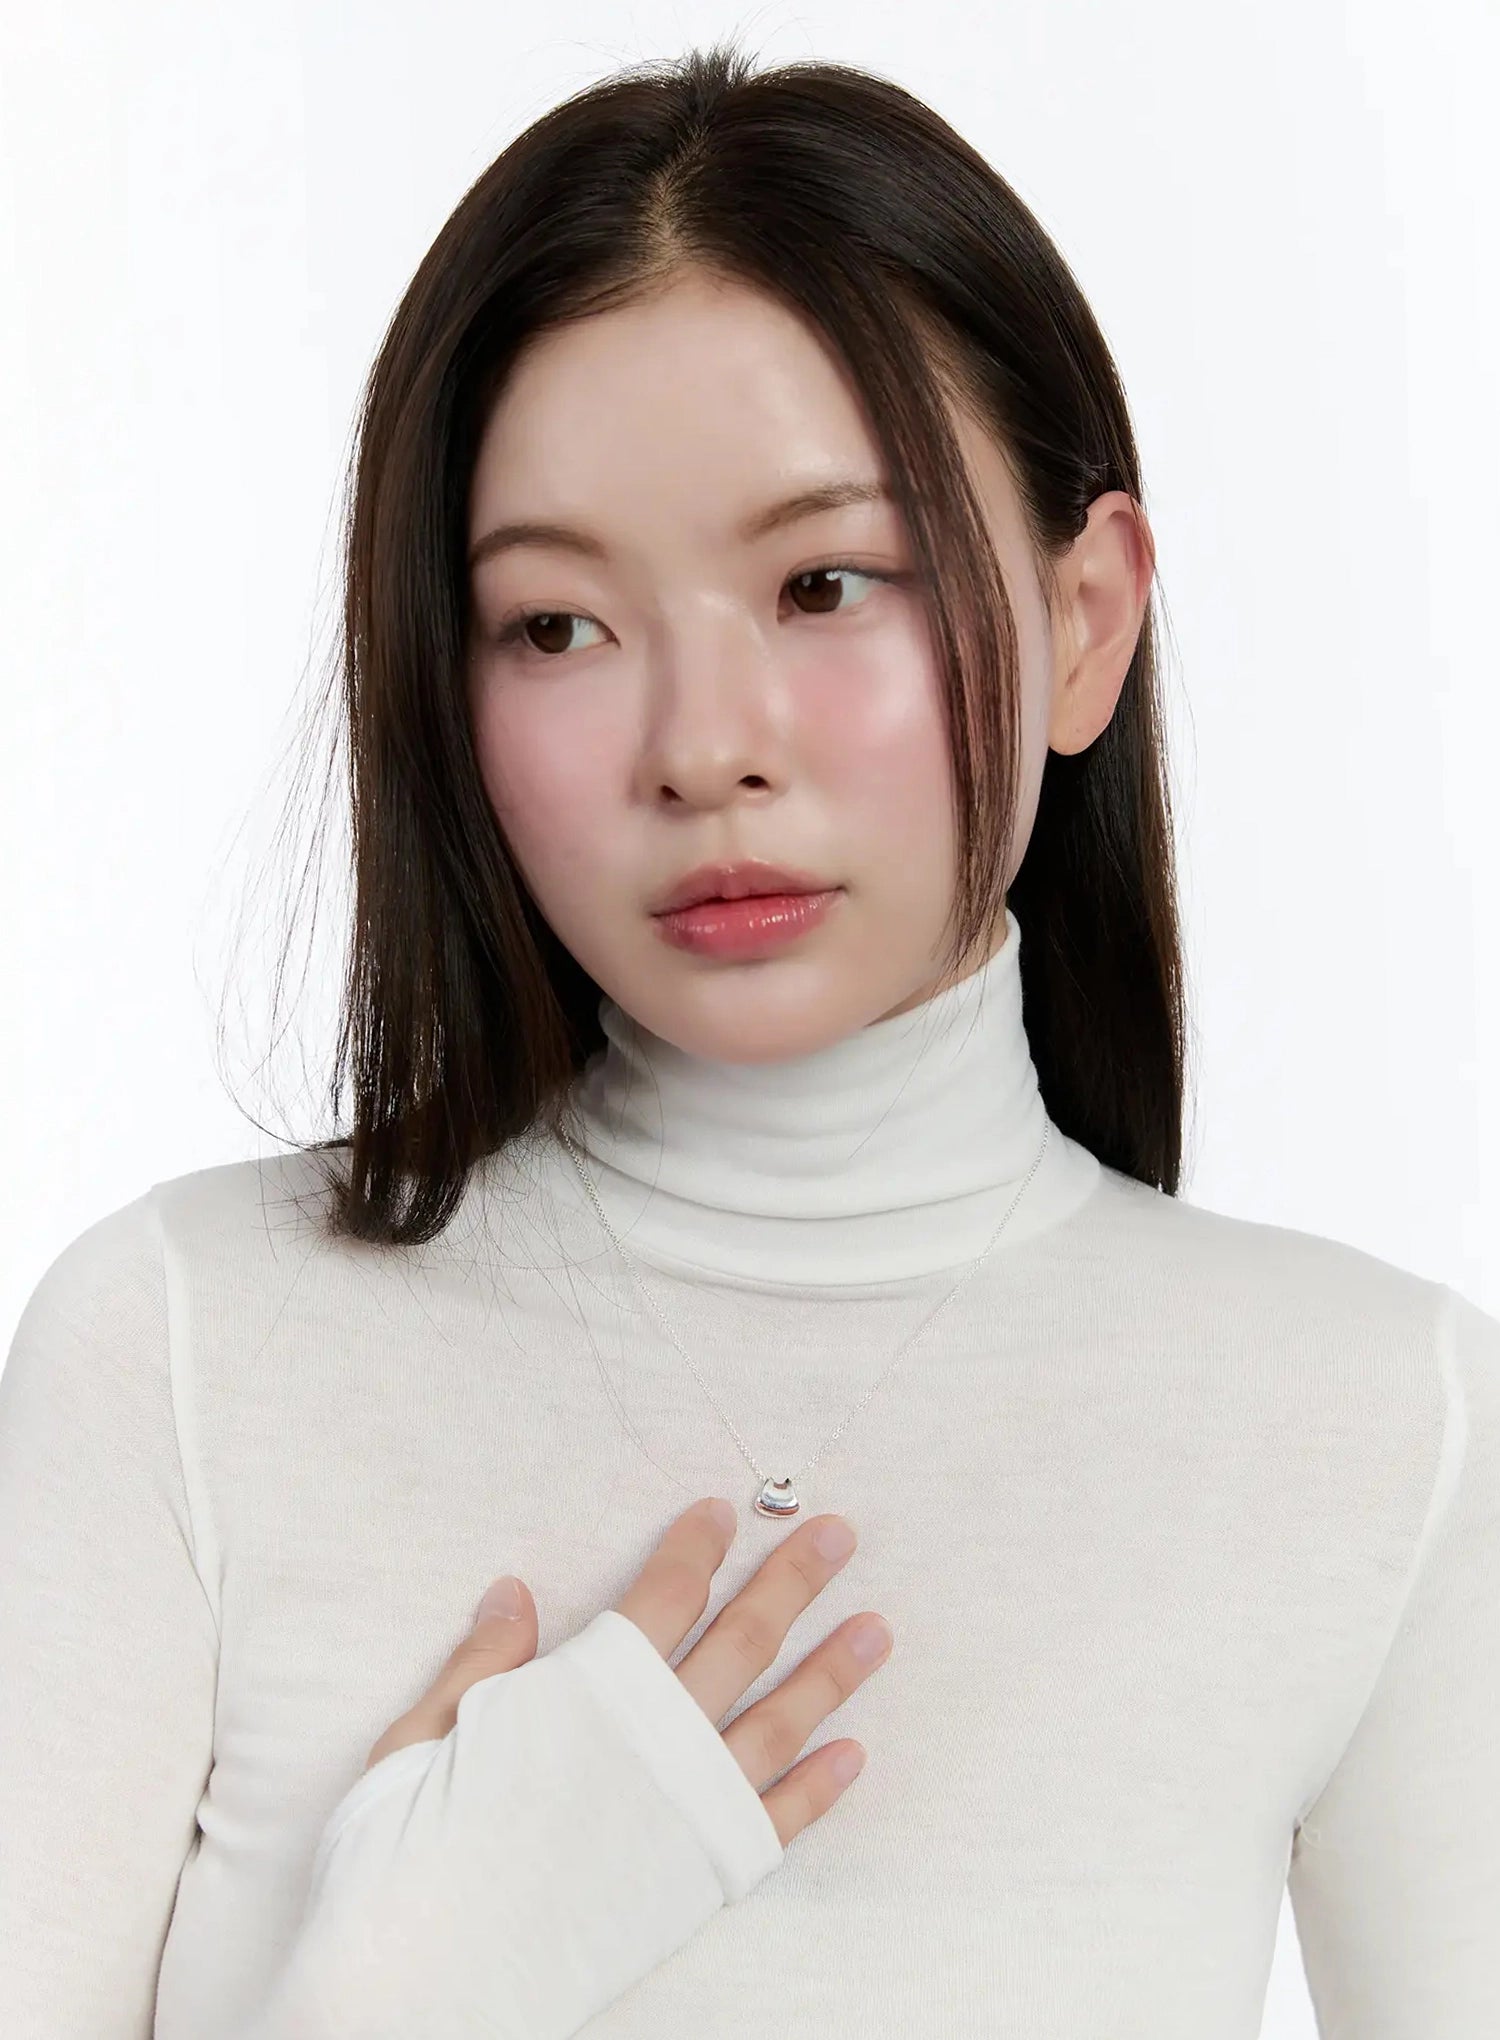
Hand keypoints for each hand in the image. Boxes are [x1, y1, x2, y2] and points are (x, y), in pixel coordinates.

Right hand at [362, 1495, 891, 1847]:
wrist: (425, 1981)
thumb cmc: (409, 1859)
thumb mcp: (420, 1738)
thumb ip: (482, 1665)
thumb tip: (516, 1592)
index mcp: (588, 1691)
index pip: (662, 1597)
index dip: (695, 1548)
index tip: (722, 1511)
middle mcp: (654, 1739)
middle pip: (742, 1639)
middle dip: (793, 1582)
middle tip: (838, 1535)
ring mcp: (687, 1807)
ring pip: (779, 1719)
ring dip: (831, 1669)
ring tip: (877, 1629)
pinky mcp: (701, 1874)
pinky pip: (778, 1820)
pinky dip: (820, 1786)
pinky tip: (854, 1754)